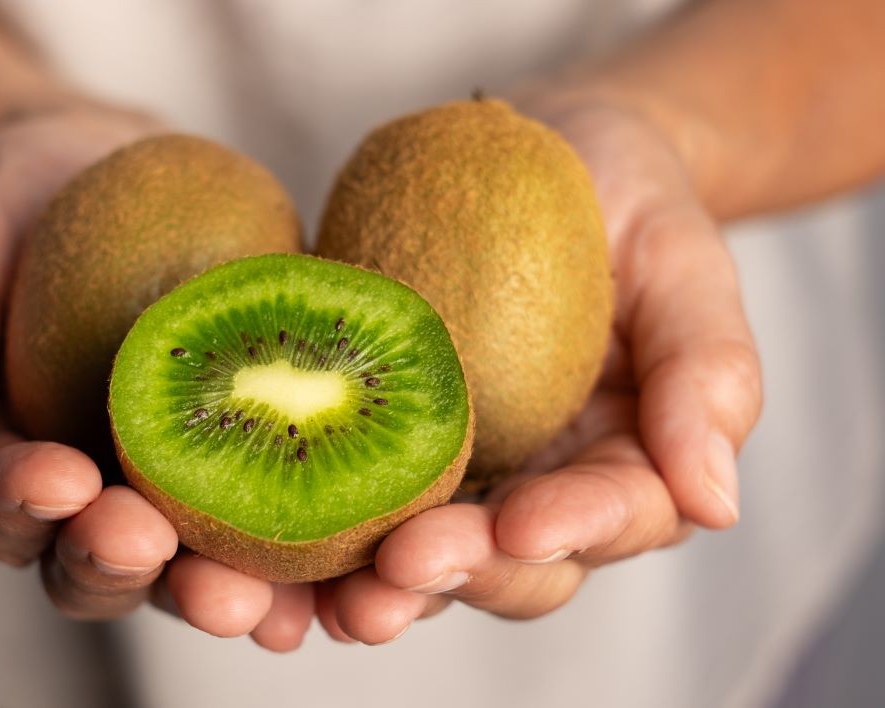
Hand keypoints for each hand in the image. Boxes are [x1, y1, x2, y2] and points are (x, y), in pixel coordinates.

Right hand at [0, 102, 262, 627]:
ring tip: (253, 602)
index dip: (22, 505)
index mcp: (0, 471)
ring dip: (215, 593)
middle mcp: (86, 504)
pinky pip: (272, 523)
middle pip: (93, 567)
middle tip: (149, 545)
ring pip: (184, 572)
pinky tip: (342, 572)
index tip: (60, 479)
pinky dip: (302, 562)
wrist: (99, 170)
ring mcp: (170, 493)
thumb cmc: (11, 213)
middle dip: (119, 565)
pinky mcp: (247, 463)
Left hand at [310, 95, 763, 643]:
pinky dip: (320, 530)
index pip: (610, 519)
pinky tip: (272, 539)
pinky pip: (354, 494)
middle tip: (404, 567)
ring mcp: (461, 473)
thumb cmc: (629, 198)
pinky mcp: (388, 439)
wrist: (540, 153)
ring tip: (338, 593)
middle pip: (509, 563)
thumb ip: (709, 373)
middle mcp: (541, 487)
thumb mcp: (685, 262)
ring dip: (382, 583)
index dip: (570, 531)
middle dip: (461, 572)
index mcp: (628, 462)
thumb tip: (716, 505)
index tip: (522, 524)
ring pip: (427, 556)